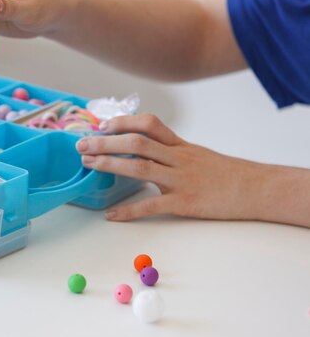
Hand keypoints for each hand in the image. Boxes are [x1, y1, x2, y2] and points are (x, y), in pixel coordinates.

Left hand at [76, 114, 268, 221]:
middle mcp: (178, 158)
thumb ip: (169, 151)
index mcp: (179, 145)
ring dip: (111, 164)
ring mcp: (181, 179)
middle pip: (137, 143)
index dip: (124, 122)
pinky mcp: (186, 202)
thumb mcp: (196, 153)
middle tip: (81, 145)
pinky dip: (129, 211)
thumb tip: (140, 148)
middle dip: (106, 142)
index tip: (102, 125)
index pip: (149, 124)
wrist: (255, 189)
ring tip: (88, 164)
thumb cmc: (224, 173)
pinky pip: (153, 205)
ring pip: (141, 167)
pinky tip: (111, 215)